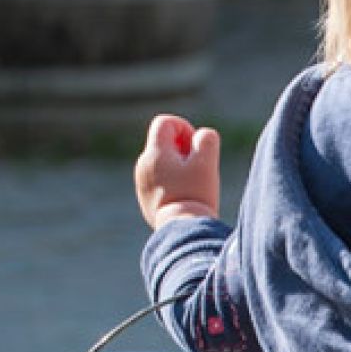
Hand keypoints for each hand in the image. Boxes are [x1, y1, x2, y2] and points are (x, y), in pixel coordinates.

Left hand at [134, 115, 221, 229]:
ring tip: (192, 182)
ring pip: (162, 162)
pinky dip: (173, 180)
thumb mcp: (207, 162)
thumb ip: (207, 139)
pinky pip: (160, 179)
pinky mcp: (146, 197)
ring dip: (179, 165)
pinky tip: (184, 195)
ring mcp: (142, 182)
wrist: (181, 228)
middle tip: (197, 166)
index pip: (165, 123)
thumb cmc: (195, 194)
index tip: (195, 146)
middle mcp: (143, 165)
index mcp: (154, 153)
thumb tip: (201, 136)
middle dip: (183, 147)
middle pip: (163, 142)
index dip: (184, 127)